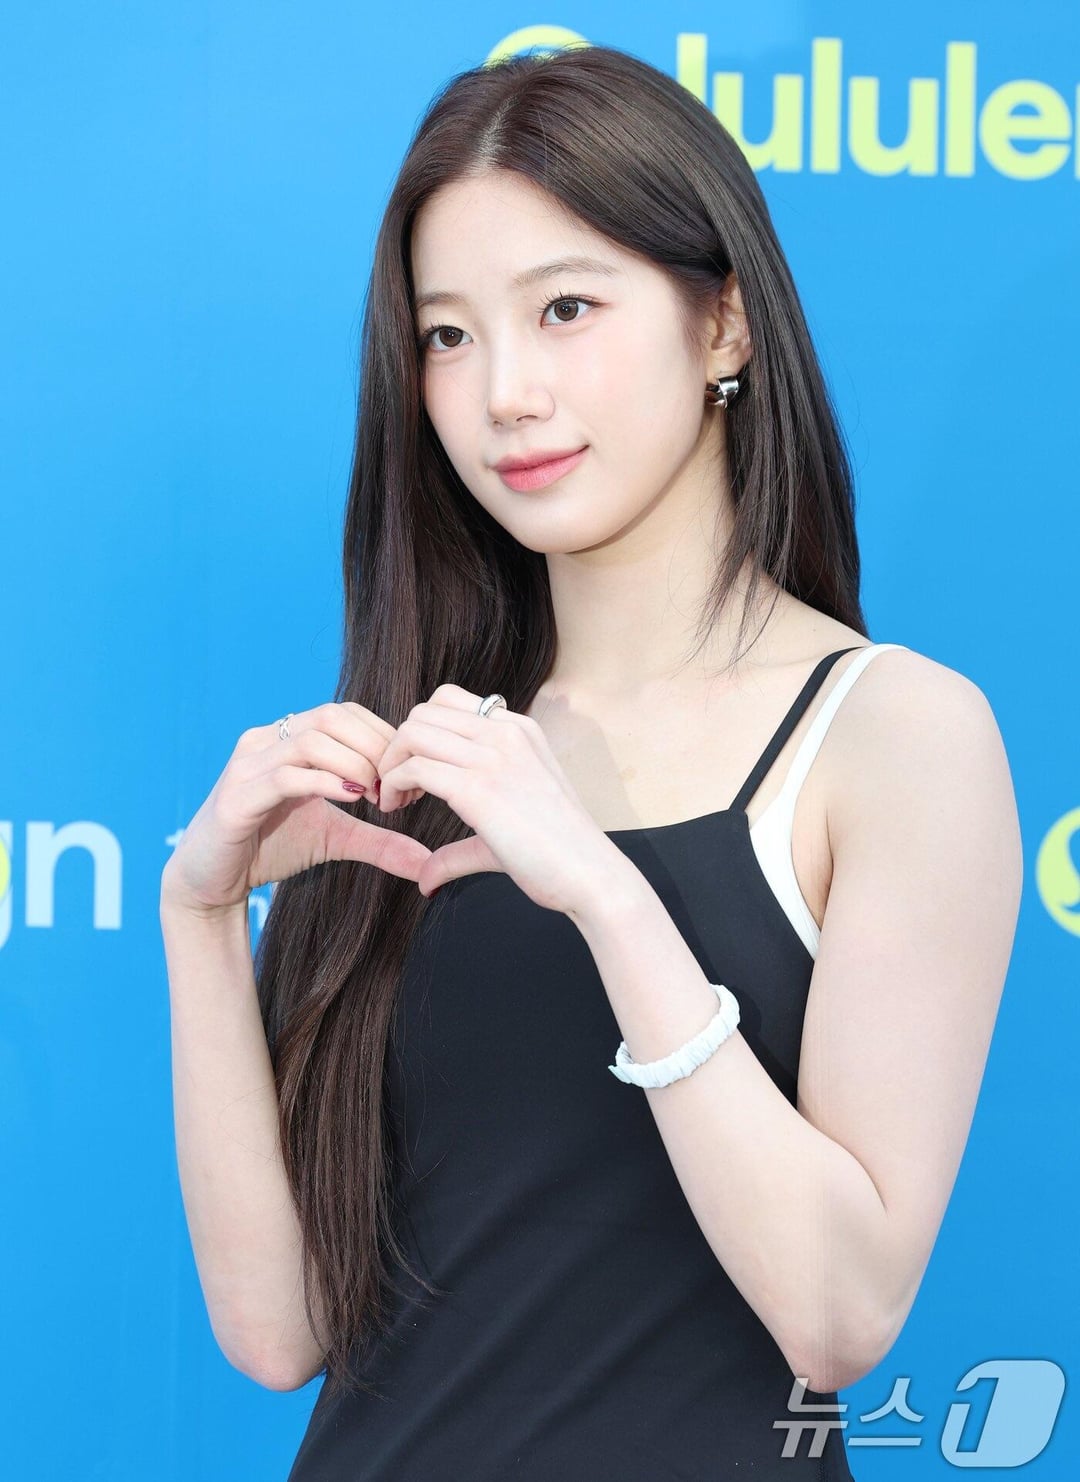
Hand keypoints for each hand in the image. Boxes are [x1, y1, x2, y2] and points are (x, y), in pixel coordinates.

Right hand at [161, 701, 432, 917]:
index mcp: (287, 738)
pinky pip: (284, 776)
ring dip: (354, 764)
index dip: (382, 737)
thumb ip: (379, 842)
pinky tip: (351, 798)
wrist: (211, 881)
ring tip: (374, 796)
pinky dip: (323, 782)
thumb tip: (426, 860)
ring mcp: (247, 765)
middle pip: (332, 716)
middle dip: (374, 747)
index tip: (404, 777)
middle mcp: (265, 741)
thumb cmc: (270, 849)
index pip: (346, 713)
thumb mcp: (335, 840)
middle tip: (393, 788)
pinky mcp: (235, 797)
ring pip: (310, 740)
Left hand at [373, 684, 620, 912]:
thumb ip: (461, 844)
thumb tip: (424, 878)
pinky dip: (393, 784)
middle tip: (400, 788)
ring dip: (391, 763)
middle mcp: (506, 733)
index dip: (421, 732)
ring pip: (413, 731)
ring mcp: (494, 757)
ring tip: (396, 799)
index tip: (417, 773)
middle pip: (423, 712)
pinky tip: (396, 810)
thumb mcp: (508, 828)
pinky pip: (414, 767)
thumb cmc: (556, 855)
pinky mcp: (479, 789)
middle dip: (399, 746)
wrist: (590, 875)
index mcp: (519, 731)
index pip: (449, 701)